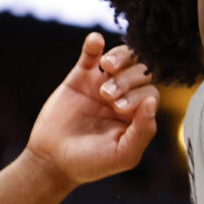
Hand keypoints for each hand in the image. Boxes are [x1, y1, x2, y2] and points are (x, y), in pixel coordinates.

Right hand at [22, 34, 158, 186]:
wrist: (53, 160)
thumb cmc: (91, 162)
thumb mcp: (123, 154)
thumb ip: (143, 131)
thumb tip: (151, 101)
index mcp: (137, 114)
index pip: (150, 92)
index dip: (138, 94)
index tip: (118, 108)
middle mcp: (124, 96)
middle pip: (139, 71)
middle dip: (126, 80)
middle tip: (107, 96)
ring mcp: (102, 84)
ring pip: (121, 59)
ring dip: (118, 58)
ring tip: (106, 67)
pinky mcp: (81, 76)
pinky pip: (90, 55)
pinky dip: (94, 45)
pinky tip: (95, 41)